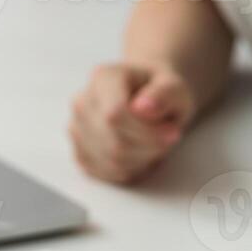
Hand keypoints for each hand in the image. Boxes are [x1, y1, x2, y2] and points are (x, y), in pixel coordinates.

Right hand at [68, 62, 193, 183]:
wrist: (146, 97)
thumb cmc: (160, 92)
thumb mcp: (175, 87)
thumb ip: (165, 94)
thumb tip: (143, 108)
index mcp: (103, 77)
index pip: (115, 114)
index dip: (146, 132)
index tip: (172, 132)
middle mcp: (82, 101)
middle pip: (114, 142)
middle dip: (149, 148)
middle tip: (167, 138)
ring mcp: (76, 127)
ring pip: (110, 161)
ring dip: (142, 160)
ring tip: (152, 143)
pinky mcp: (79, 150)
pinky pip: (105, 173)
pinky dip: (129, 170)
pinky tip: (139, 154)